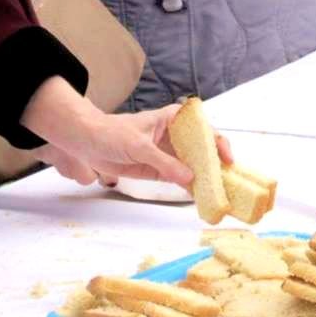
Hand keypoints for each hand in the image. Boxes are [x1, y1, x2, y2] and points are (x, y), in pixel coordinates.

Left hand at [21, 78, 227, 186]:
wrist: (87, 143)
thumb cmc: (112, 133)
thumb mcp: (139, 146)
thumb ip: (164, 162)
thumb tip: (189, 177)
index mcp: (173, 119)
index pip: (202, 128)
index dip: (218, 142)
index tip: (226, 159)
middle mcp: (175, 136)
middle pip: (202, 149)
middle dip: (215, 164)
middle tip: (227, 182)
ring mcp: (169, 154)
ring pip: (193, 166)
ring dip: (204, 178)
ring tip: (218, 193)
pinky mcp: (161, 170)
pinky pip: (180, 179)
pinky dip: (190, 187)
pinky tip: (200, 197)